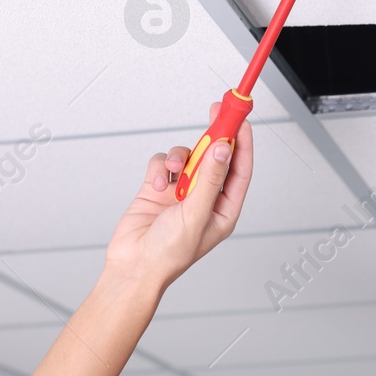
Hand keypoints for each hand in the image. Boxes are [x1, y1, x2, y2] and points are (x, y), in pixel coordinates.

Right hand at [103, 104, 254, 290]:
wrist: (133, 265)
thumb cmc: (169, 253)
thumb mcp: (196, 214)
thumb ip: (211, 179)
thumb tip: (224, 149)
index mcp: (223, 209)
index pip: (239, 169)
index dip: (242, 143)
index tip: (241, 119)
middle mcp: (204, 198)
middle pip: (215, 157)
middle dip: (215, 135)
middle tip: (217, 111)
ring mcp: (181, 193)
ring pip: (187, 157)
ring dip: (179, 157)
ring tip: (171, 170)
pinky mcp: (158, 189)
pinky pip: (163, 164)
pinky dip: (159, 169)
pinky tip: (156, 184)